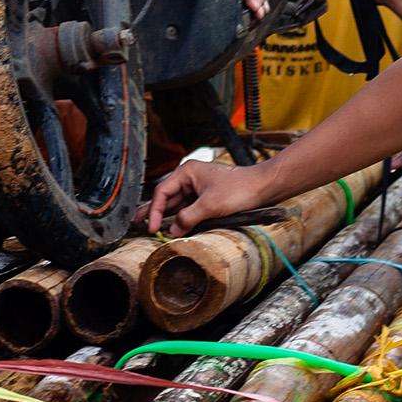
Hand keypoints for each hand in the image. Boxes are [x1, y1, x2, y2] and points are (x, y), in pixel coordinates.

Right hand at [145, 155, 271, 235]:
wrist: (263, 187)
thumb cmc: (239, 190)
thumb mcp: (210, 206)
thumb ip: (188, 218)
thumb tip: (172, 230)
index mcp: (187, 171)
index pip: (163, 191)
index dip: (156, 211)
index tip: (152, 227)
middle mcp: (190, 177)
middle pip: (167, 197)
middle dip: (154, 211)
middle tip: (138, 223)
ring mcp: (198, 187)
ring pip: (177, 204)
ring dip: (168, 216)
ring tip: (152, 227)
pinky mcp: (207, 196)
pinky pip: (189, 208)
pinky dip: (182, 218)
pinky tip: (175, 227)